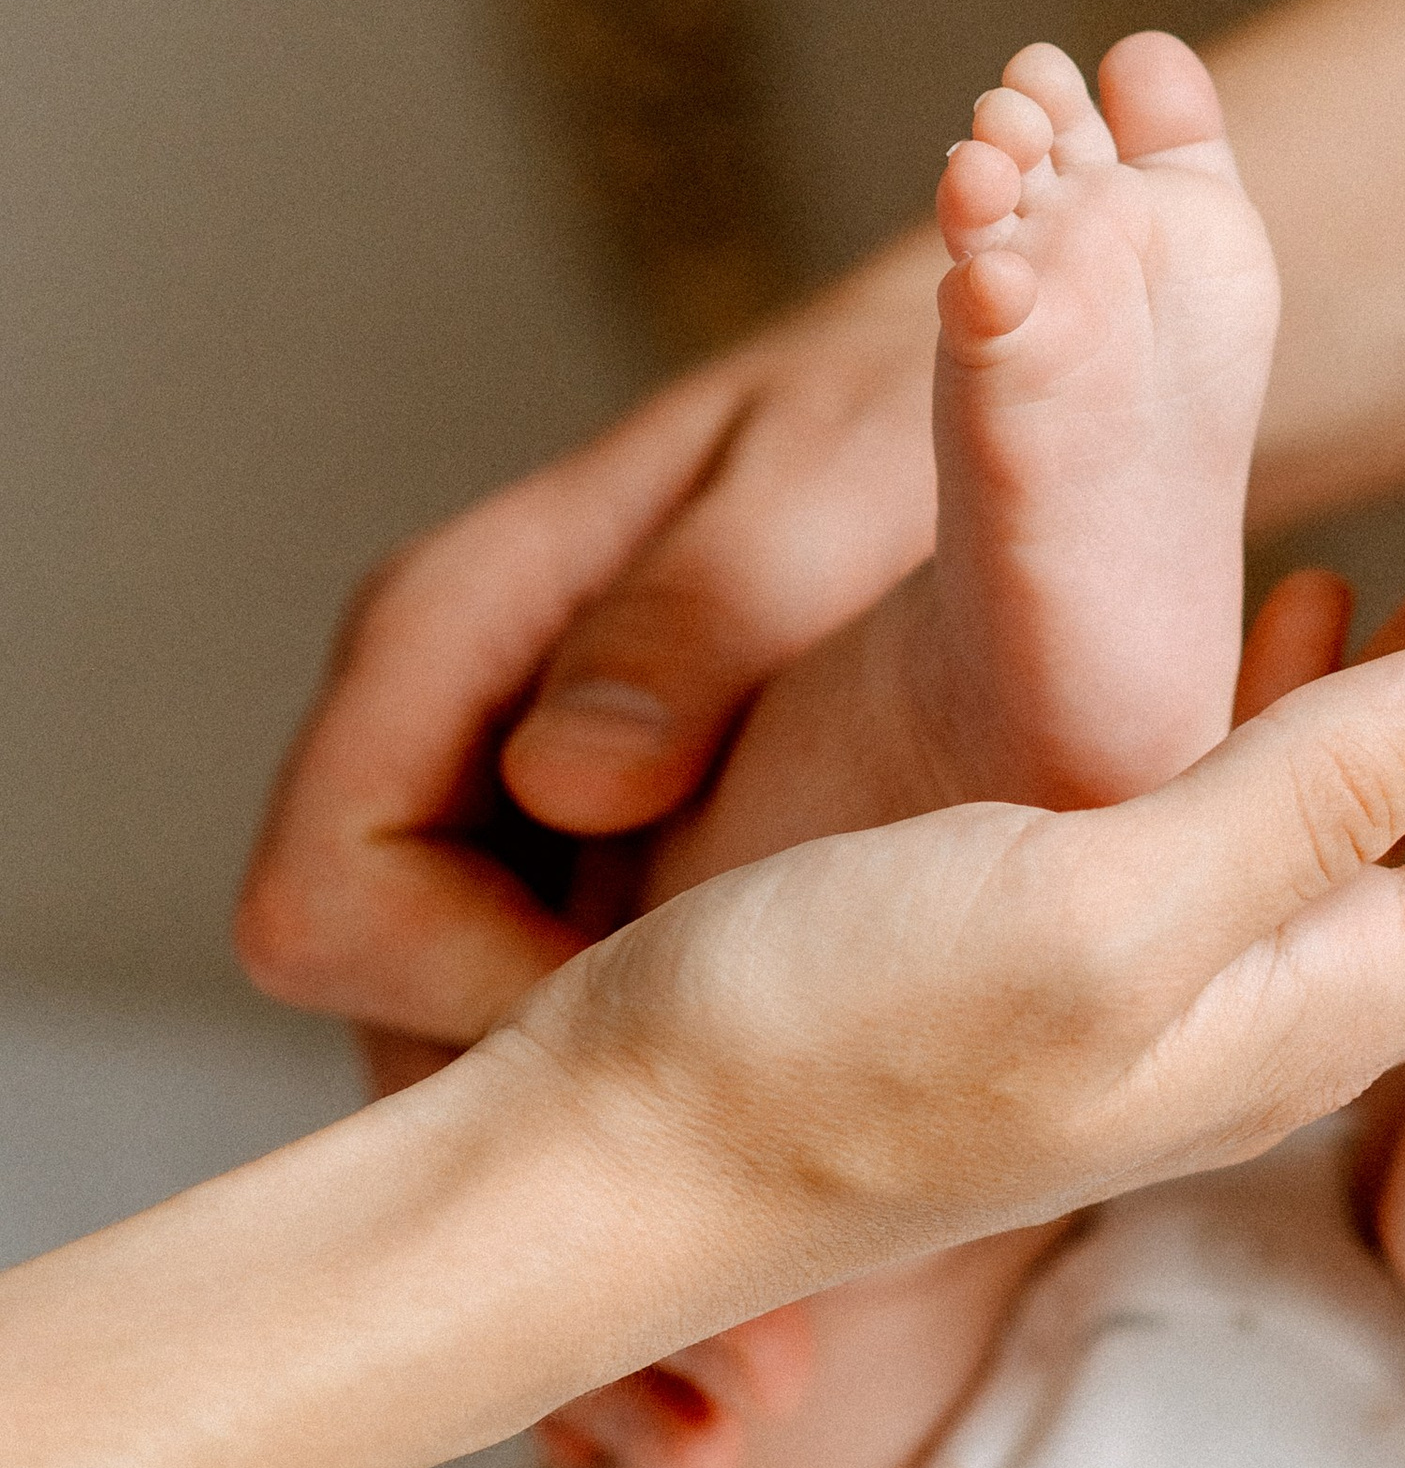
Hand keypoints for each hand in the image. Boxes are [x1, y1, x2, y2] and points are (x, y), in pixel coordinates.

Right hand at [234, 241, 944, 1068]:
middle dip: (539, 1079)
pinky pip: (560, 987)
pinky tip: (814, 1050)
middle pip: (373, 989)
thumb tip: (563, 782)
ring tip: (795, 1102)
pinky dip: (662, 1046)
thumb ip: (701, 616)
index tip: (676, 1016)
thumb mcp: (832, 486)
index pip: (328, 899)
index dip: (465, 996)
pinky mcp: (591, 837)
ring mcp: (501, 779)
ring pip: (460, 1014)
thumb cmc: (929, 396)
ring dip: (605, 1083)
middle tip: (748, 1110)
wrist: (1013, 357)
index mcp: (451, 621)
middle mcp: (442, 711)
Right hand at [515, 626, 1404, 1321]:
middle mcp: (1303, 1012)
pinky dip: (1398, 744)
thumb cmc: (818, 1048)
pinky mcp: (1112, 958)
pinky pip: (1315, 841)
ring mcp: (1212, 995)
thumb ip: (1302, 802)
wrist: (622, 1168)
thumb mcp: (1077, 908)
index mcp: (1321, 1005)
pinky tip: (1401, 658)